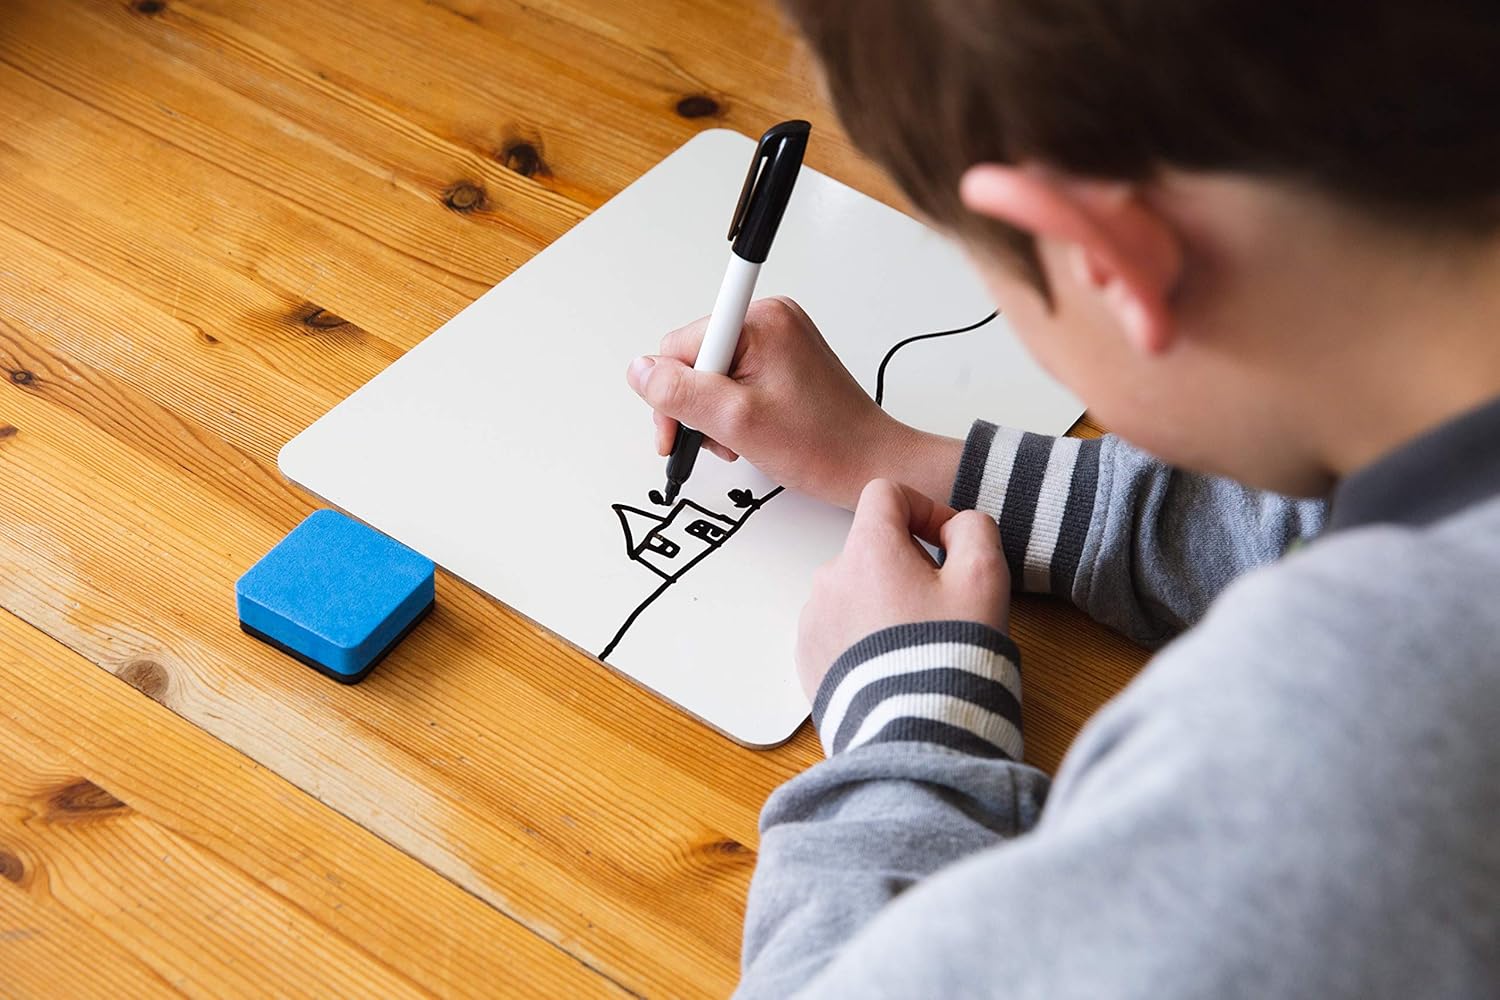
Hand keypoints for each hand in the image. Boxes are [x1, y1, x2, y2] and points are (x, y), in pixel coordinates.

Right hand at [626, 297, 961, 509]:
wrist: (872, 464)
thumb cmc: (825, 446)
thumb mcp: (738, 423)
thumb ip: (679, 393)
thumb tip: (639, 371)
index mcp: (761, 321)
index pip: (681, 345)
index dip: (672, 393)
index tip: (679, 430)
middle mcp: (770, 319)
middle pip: (695, 358)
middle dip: (696, 406)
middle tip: (718, 441)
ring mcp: (779, 339)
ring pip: (713, 373)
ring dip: (714, 413)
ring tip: (740, 441)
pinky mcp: (784, 360)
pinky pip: (735, 379)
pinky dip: (733, 410)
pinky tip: (750, 432)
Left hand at [795, 479, 1010, 699]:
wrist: (916, 734)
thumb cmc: (950, 655)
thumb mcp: (986, 578)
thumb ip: (974, 529)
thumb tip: (953, 526)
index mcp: (867, 550)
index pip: (884, 494)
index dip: (922, 508)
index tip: (944, 543)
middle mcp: (829, 578)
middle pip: (870, 547)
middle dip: (906, 566)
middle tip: (940, 608)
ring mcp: (812, 620)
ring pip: (853, 590)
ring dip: (882, 603)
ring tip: (915, 644)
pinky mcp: (807, 658)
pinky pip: (837, 629)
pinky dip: (862, 637)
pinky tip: (891, 666)